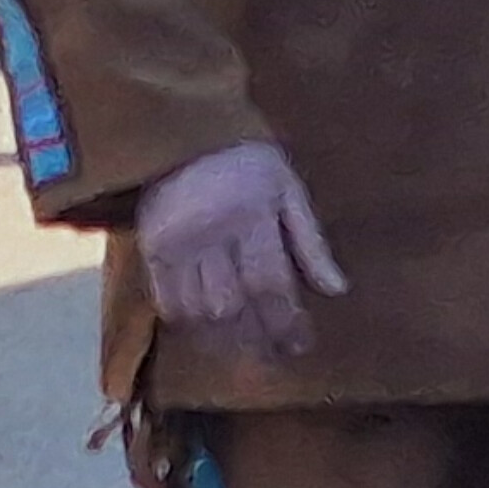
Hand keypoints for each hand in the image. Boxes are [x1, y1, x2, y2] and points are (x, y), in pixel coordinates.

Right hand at [134, 141, 347, 368]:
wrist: (183, 127)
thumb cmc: (244, 158)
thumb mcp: (287, 187)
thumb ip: (310, 240)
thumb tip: (337, 291)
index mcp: (251, 215)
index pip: (271, 285)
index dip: (287, 323)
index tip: (301, 345)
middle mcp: (212, 232)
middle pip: (234, 305)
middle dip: (257, 339)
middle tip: (274, 360)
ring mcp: (177, 242)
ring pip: (200, 310)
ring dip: (224, 341)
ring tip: (243, 354)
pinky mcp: (150, 246)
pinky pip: (166, 300)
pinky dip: (186, 324)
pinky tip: (205, 335)